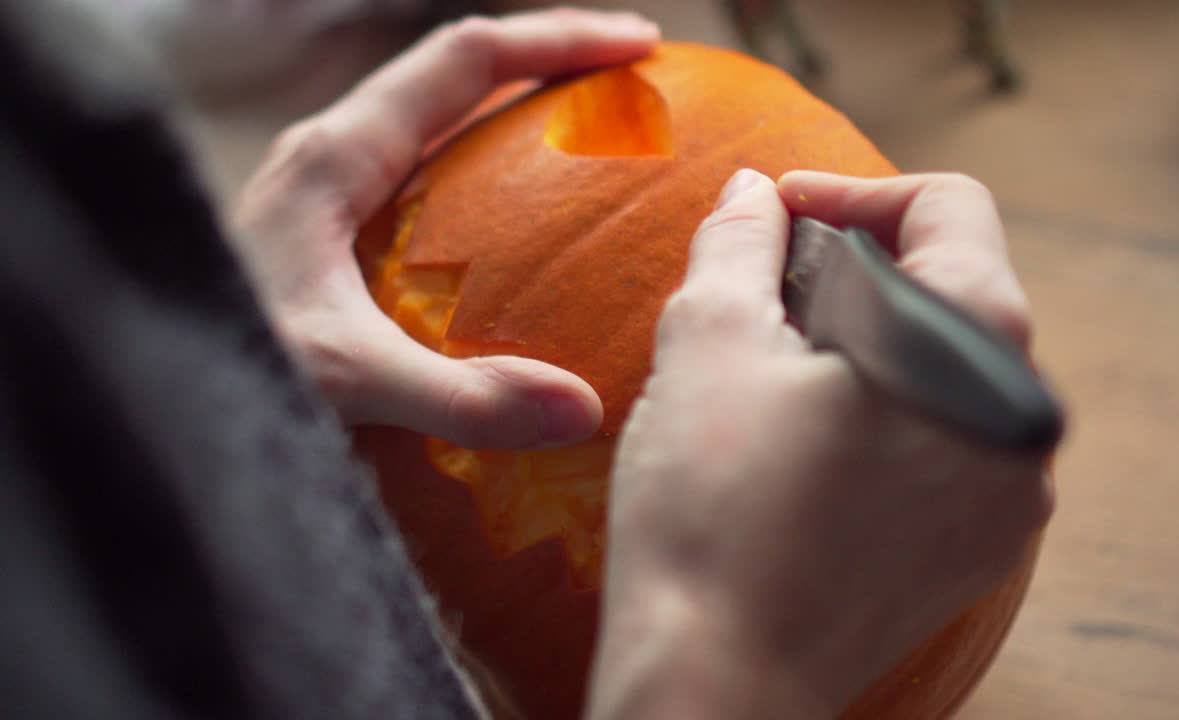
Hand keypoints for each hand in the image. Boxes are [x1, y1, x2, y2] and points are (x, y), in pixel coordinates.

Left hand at [231, 9, 660, 447]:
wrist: (145, 385)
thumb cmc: (221, 367)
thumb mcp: (342, 380)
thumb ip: (462, 396)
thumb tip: (585, 409)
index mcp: (337, 153)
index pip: (465, 58)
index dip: (558, 40)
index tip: (639, 47)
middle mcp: (331, 154)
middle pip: (458, 76)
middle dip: (549, 65)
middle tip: (634, 88)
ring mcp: (327, 193)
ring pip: (440, 125)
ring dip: (518, 119)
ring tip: (595, 145)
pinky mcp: (326, 237)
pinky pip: (426, 182)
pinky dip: (488, 184)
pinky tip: (523, 240)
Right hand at [588, 170, 1055, 717]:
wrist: (716, 678)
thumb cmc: (709, 510)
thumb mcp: (709, 340)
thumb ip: (739, 240)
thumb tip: (755, 192)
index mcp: (977, 349)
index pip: (948, 208)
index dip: (853, 191)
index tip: (777, 215)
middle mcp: (1022, 421)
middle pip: (953, 288)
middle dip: (855, 269)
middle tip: (764, 290)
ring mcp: (1009, 495)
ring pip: (947, 368)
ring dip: (869, 344)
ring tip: (777, 369)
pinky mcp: (977, 548)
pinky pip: (946, 441)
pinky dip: (886, 414)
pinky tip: (805, 442)